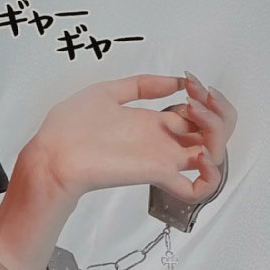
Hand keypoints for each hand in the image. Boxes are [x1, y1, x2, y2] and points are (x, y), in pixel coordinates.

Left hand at [32, 71, 237, 204]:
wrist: (52, 155)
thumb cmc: (68, 130)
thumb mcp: (105, 93)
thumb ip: (141, 85)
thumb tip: (173, 81)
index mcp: (150, 124)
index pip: (195, 115)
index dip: (204, 97)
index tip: (191, 83)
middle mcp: (161, 142)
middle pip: (212, 133)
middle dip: (217, 110)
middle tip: (198, 98)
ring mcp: (162, 159)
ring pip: (214, 156)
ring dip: (218, 132)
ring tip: (196, 114)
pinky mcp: (157, 174)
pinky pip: (198, 189)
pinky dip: (211, 174)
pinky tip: (200, 153)